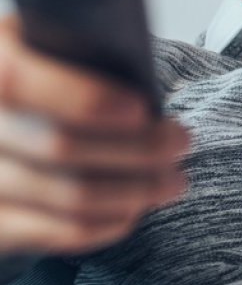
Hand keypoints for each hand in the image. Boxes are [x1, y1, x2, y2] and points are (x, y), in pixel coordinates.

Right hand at [0, 15, 188, 256]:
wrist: (10, 123)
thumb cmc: (46, 81)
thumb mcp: (52, 51)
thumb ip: (82, 58)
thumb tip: (141, 91)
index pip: (17, 82)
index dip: (83, 98)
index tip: (141, 108)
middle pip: (58, 146)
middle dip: (137, 148)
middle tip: (181, 142)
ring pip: (68, 196)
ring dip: (136, 191)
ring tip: (173, 181)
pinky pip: (57, 233)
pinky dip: (108, 223)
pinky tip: (136, 209)